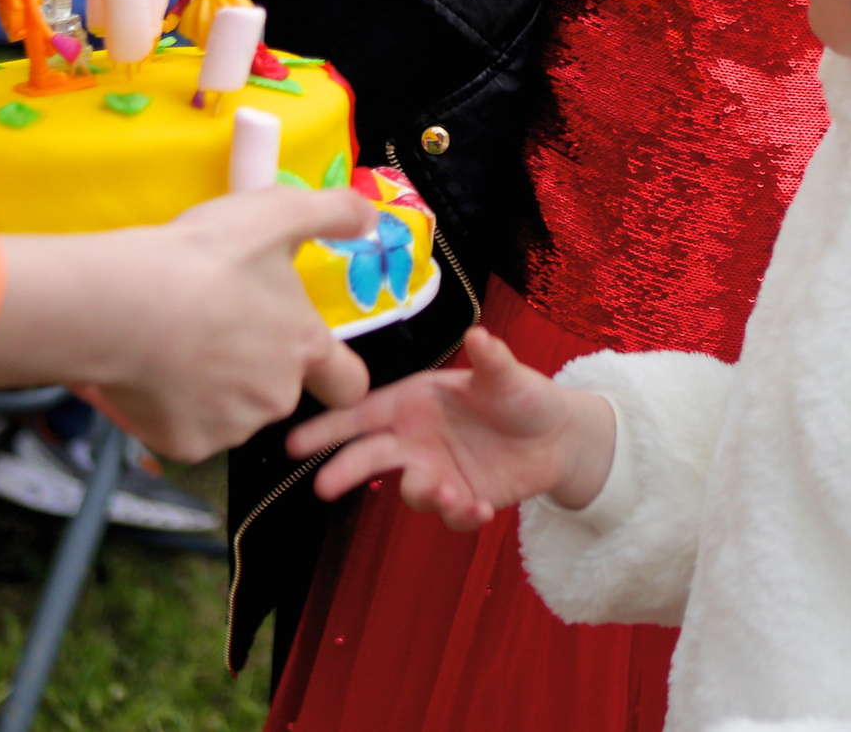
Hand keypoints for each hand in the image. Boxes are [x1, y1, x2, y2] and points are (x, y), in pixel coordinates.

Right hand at [0, 187, 377, 460]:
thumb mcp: (277, 212)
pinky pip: (186, 429)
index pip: (348, 383)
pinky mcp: (184, 445)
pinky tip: (152, 370)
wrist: (118, 305)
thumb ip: (332, 211)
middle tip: (215, 324)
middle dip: (255, 366)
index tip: (313, 360)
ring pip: (231, 411)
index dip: (336, 374)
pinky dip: (173, 407)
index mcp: (305, 347)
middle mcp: (276, 397)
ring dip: (214, 387)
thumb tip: (369, 217)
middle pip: (277, 390)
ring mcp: (230, 427)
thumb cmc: (203, 258)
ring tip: (178, 341)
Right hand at [290, 327, 615, 527]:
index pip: (363, 414)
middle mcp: (416, 438)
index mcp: (414, 401)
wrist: (556, 435)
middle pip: (370, 456)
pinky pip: (450, 514)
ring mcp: (435, 471)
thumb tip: (479, 335)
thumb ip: (491, 359)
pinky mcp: (460, 498)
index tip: (294, 443)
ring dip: (421, 493)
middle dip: (345, 470)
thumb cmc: (522, 393)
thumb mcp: (507, 374)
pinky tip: (480, 509)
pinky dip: (460, 515)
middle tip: (324, 486)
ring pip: (411, 490)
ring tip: (446, 491)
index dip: (328, 427)